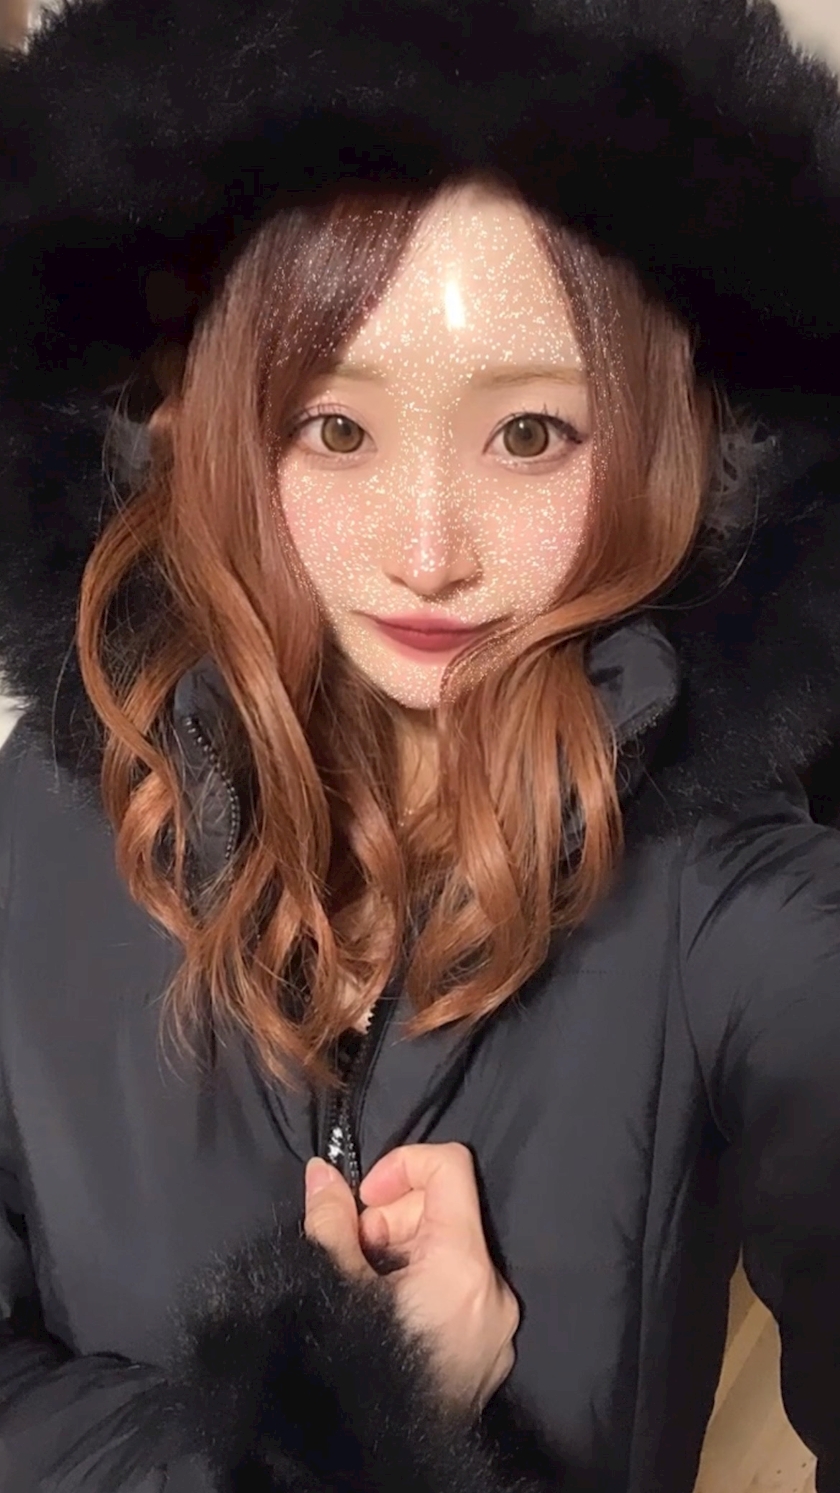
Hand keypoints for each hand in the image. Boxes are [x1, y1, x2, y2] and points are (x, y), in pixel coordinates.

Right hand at [304, 1143, 518, 1414]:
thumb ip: (330, 1220)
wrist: (380, 1458)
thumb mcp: (335, 1284)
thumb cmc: (357, 1366)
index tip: (364, 1200)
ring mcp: (497, 1327)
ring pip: (450, 1253)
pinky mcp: (490, 1353)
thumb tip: (322, 1173)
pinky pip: (459, 1292)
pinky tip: (388, 1317)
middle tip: (354, 1257)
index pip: (451, 1167)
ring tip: (366, 1292)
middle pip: (445, 1211)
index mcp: (463, 1265)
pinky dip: (423, 1287)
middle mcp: (494, 1290)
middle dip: (392, 1222)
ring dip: (403, 1255)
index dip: (402, 1167)